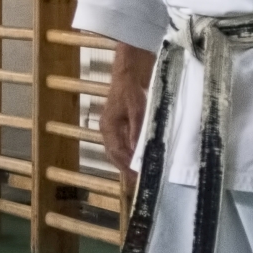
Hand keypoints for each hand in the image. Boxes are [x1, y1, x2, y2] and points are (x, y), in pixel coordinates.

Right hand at [100, 42, 154, 193]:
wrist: (130, 69)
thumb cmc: (130, 88)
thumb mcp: (137, 109)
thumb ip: (137, 131)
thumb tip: (138, 152)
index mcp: (108, 127)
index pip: (116, 153)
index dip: (126, 167)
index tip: (137, 178)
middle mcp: (109, 129)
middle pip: (116, 155)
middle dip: (127, 168)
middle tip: (140, 182)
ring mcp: (116, 126)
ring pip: (121, 150)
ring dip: (130, 161)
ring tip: (142, 174)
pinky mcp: (124, 122)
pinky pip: (127, 142)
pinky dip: (134, 152)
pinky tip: (143, 157)